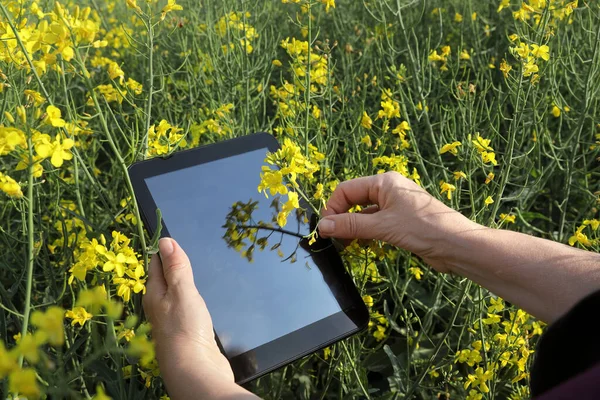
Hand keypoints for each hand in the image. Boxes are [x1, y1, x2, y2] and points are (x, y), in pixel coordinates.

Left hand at [143, 238, 257, 398]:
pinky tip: (195, 301)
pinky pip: (184, 309)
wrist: (194, 370)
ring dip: (180, 283)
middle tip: (178, 249)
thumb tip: (165, 241)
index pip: (156, 265)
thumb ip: (176, 267)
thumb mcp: (182, 291)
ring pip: (174, 296)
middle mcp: (159, 308)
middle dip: (170, 265)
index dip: (162, 249)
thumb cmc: (186, 328)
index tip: (166, 235)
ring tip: (188, 271)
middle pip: (163, 280)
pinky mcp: (185, 333)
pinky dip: (189, 300)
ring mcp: (172, 322)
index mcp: (154, 295)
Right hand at [318, 171, 475, 272]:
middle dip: (342, 218)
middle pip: (354, 200)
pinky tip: (362, 245)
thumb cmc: (422, 229)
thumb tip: (322, 226)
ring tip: (346, 245)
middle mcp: (388, 190)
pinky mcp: (401, 221)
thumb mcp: (382, 226)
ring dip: (353, 227)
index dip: (333, 208)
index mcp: (384, 182)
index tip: (326, 229)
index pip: (346, 189)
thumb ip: (351, 225)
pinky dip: (366, 233)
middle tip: (333, 239)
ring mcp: (396, 206)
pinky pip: (375, 223)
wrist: (457, 245)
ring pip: (364, 213)